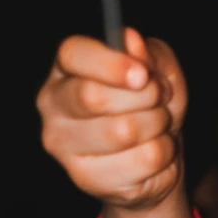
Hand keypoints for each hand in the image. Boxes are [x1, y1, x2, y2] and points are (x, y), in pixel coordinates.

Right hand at [37, 26, 187, 209]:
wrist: (157, 156)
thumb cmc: (150, 104)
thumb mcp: (160, 70)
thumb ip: (148, 54)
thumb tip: (130, 40)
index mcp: (66, 68)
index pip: (72, 54)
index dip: (110, 62)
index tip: (142, 74)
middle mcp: (53, 104)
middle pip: (94, 96)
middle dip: (144, 96)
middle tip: (160, 98)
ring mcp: (63, 144)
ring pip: (124, 131)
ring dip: (157, 124)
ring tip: (157, 125)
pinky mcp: (85, 177)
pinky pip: (143, 160)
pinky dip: (163, 152)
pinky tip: (152, 150)